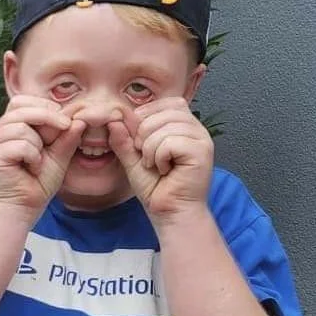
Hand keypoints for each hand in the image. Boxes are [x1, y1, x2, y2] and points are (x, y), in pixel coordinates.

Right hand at [0, 96, 84, 213]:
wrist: (23, 207)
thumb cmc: (38, 181)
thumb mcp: (59, 156)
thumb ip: (67, 137)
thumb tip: (80, 119)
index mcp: (13, 125)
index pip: (24, 100)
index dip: (46, 107)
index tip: (63, 124)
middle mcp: (1, 130)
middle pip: (21, 106)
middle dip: (48, 117)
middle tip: (63, 130)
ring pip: (21, 126)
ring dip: (37, 144)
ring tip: (37, 160)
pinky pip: (19, 145)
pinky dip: (32, 156)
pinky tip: (31, 168)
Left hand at [109, 97, 213, 223]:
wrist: (169, 212)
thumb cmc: (156, 188)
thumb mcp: (133, 159)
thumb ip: (124, 140)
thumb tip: (113, 119)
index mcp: (183, 125)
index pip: (164, 103)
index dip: (145, 118)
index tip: (141, 145)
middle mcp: (196, 128)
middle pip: (163, 111)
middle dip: (144, 135)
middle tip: (147, 158)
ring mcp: (201, 138)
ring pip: (165, 126)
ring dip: (150, 149)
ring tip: (156, 165)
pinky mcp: (202, 151)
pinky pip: (171, 141)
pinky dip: (159, 157)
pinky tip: (165, 170)